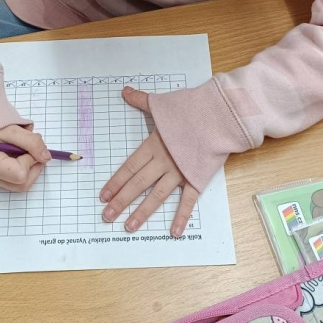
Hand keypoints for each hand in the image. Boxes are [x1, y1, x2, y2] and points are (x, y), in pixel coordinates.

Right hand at [0, 124, 49, 189]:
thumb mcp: (11, 129)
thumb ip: (31, 142)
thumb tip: (47, 158)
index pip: (21, 175)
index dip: (30, 161)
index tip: (27, 146)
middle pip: (22, 184)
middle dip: (34, 167)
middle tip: (32, 149)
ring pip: (19, 184)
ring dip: (29, 168)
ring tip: (24, 150)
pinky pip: (13, 180)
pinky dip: (21, 168)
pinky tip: (17, 154)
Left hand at [99, 87, 198, 236]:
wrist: (219, 115)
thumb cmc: (191, 108)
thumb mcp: (162, 103)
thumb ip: (141, 100)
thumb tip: (124, 90)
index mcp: (153, 145)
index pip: (129, 167)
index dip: (115, 182)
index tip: (103, 196)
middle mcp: (163, 161)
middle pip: (137, 184)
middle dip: (121, 201)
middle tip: (107, 216)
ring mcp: (179, 171)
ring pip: (157, 195)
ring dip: (142, 212)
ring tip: (129, 227)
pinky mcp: (196, 178)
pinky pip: (187, 200)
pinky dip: (181, 216)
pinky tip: (174, 232)